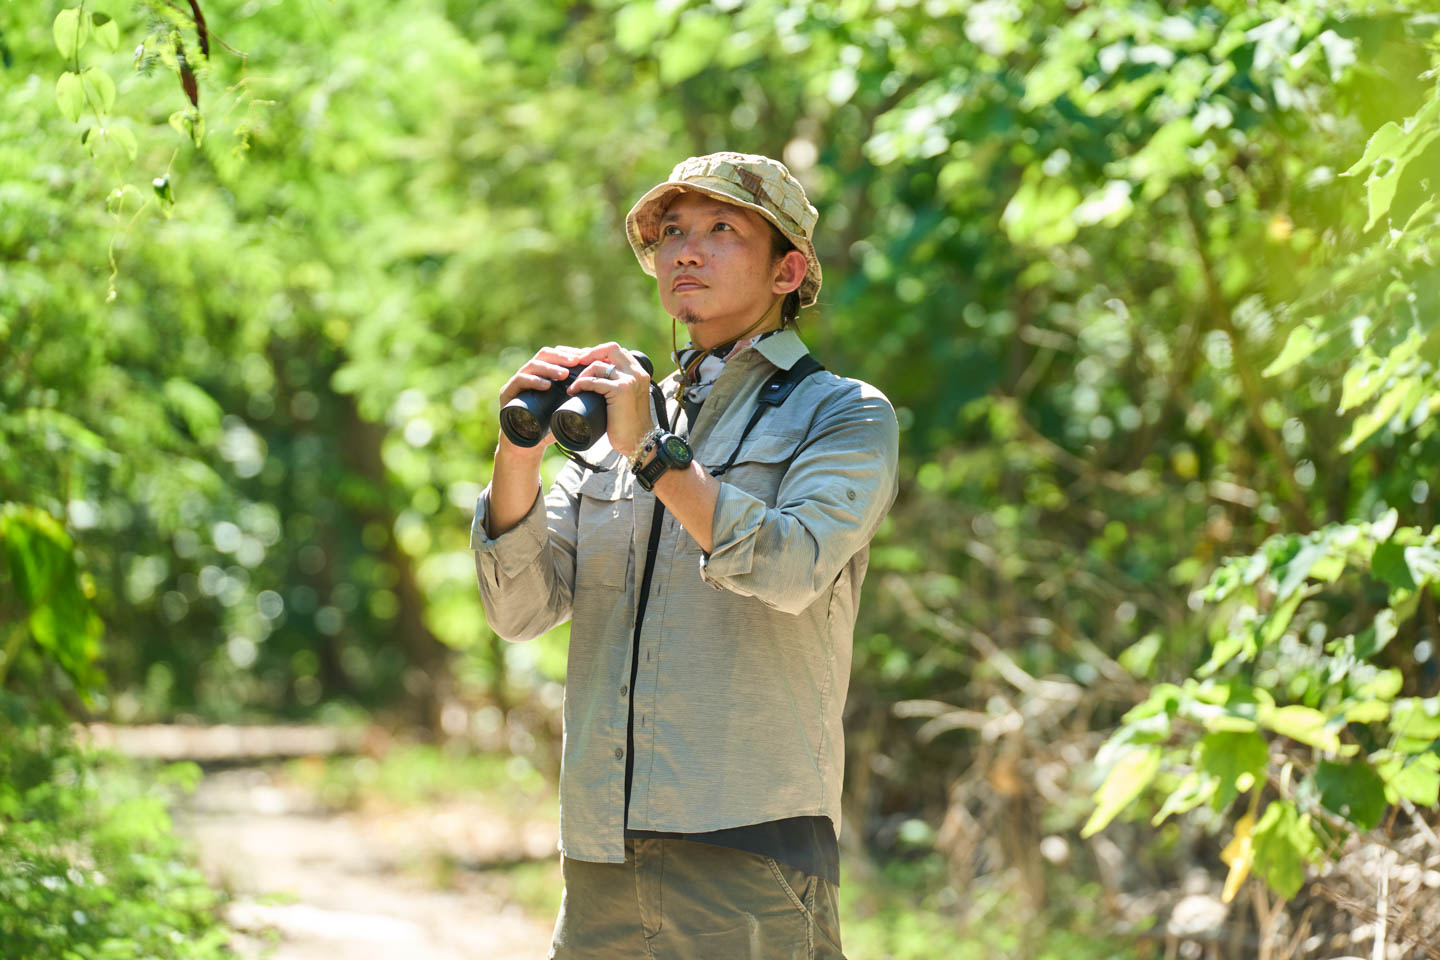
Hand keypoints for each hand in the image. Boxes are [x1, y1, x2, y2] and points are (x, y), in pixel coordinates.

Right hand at [496, 345, 586, 457]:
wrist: (525, 447)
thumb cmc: (548, 428)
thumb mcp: (566, 410)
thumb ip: (580, 400)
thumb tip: (606, 391)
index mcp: (542, 374)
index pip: (556, 355)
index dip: (571, 353)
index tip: (587, 357)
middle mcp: (528, 373)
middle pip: (544, 355)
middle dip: (562, 356)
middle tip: (577, 362)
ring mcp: (516, 382)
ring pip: (532, 365)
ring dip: (550, 368)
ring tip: (564, 374)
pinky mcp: (507, 393)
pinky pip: (519, 381)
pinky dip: (533, 381)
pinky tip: (546, 385)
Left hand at [568, 342, 653, 458]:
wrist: (640, 442)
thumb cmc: (629, 425)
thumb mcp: (627, 400)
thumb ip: (618, 386)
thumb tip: (594, 379)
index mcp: (639, 373)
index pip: (617, 352)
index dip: (598, 352)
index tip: (583, 361)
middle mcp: (637, 373)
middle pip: (610, 348)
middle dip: (590, 353)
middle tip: (575, 364)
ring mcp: (630, 381)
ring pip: (599, 365)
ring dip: (582, 373)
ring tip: (573, 385)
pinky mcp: (621, 391)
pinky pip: (594, 381)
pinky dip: (581, 384)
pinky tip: (574, 391)